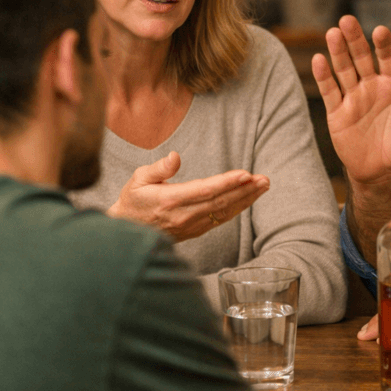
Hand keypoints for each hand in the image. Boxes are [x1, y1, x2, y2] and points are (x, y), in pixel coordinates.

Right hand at [107, 151, 269, 241]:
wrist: (126, 233)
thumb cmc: (132, 201)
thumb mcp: (137, 180)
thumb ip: (158, 168)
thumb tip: (176, 157)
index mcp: (170, 200)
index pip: (205, 191)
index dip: (227, 183)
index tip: (246, 175)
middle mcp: (183, 215)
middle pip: (220, 202)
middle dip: (245, 190)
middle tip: (264, 180)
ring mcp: (191, 226)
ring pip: (224, 212)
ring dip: (247, 199)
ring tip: (263, 186)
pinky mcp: (195, 232)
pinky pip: (221, 220)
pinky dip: (237, 209)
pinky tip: (249, 199)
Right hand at [311, 15, 390, 188]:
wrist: (383, 173)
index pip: (388, 58)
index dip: (384, 45)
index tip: (380, 31)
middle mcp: (372, 86)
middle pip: (362, 57)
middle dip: (355, 39)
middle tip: (347, 20)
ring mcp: (354, 97)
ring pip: (344, 70)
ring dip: (338, 51)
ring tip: (333, 33)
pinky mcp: (338, 113)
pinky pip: (330, 91)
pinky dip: (323, 76)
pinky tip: (319, 60)